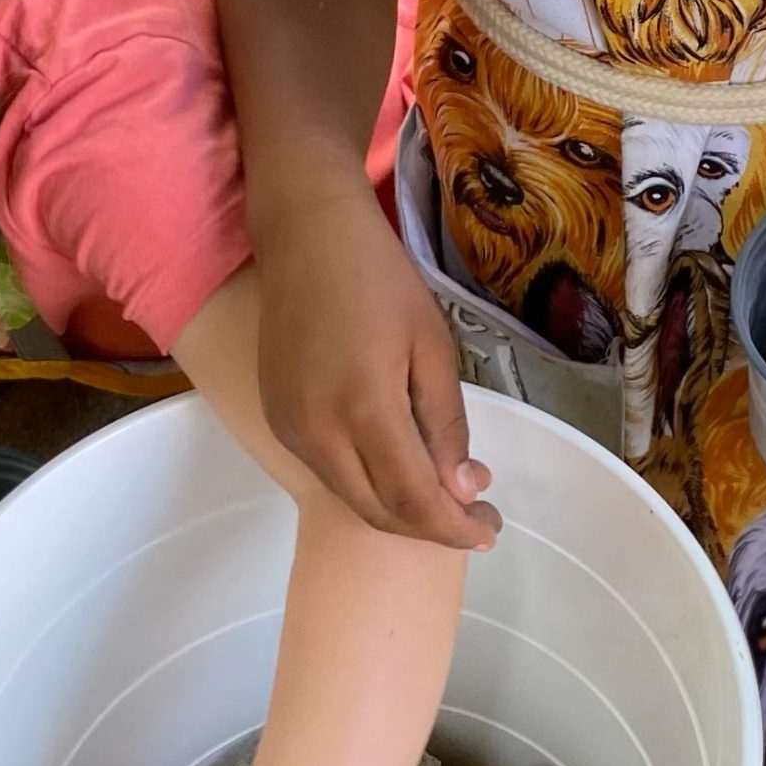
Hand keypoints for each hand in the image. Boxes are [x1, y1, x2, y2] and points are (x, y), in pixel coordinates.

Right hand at [258, 190, 497, 552]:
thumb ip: (446, 425)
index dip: (453, 526)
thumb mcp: (433, 347)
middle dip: (431, 526)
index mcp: (363, 409)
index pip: (412, 498)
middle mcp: (316, 431)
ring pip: (351, 497)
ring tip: (447, 494)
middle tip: (477, 516)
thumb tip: (461, 489)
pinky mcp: (276, 420)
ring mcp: (289, 429)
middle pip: (378, 511)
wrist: (307, 236)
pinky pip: (329, 472)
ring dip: (400, 509)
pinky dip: (369, 484)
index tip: (489, 529)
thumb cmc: (379, 280)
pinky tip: (402, 467)